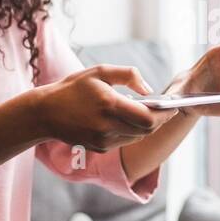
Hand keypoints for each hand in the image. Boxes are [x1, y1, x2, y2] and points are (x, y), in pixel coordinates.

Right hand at [35, 65, 179, 148]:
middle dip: (160, 120)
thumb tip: (148, 90)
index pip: (147, 117)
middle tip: (168, 110)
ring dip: (147, 127)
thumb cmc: (73, 88)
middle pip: (146, 130)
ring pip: (137, 137)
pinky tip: (131, 120)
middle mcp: (107, 127)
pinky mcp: (99, 148)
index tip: (173, 106)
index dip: (164, 114)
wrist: (45, 113)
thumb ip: (129, 75)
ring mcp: (103, 141)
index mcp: (108, 105)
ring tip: (152, 113)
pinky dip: (132, 132)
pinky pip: (124, 141)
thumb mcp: (100, 72)